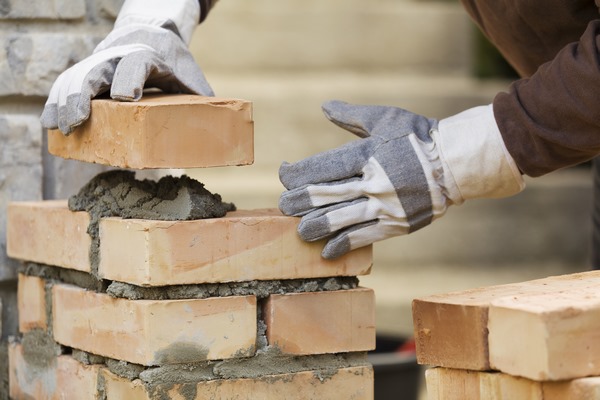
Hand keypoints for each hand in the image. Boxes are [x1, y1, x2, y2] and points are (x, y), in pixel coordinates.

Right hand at [40, 0, 212, 134]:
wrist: (152, 34)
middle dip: (84, 95)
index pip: (136, 63)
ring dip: (64, 101)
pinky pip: (68, 83)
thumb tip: (222, 134)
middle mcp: (121, 56)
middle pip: (97, 70)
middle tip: (78, 121)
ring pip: (76, 76)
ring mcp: (101, 61)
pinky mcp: (89, 70)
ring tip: (58, 128)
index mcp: (150, 56)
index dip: (129, 79)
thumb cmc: (175, 64)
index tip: (124, 98)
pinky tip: (50, 123)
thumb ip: (202, 101)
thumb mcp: (192, 79)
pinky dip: (57, 101)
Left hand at [279, 100, 524, 258]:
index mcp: (368, 153)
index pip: (321, 167)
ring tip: (300, 231)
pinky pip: (363, 237)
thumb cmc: (418, 136)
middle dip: (298, 202)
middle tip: (283, 206)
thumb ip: (352, 116)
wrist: (456, 164)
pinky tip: (327, 251)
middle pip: (324, 195)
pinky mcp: (395, 225)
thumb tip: (324, 106)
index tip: (284, 173)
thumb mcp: (385, 118)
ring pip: (340, 220)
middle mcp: (373, 181)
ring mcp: (384, 206)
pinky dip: (342, 245)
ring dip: (315, 227)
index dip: (295, 173)